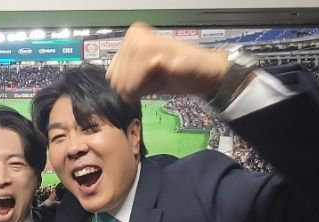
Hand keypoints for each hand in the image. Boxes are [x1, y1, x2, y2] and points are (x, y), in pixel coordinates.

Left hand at [105, 22, 229, 102]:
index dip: (130, 86)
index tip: (150, 77)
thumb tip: (114, 83)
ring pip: (124, 84)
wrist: (207, 72)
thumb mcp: (145, 74)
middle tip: (158, 77)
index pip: (112, 75)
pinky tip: (164, 77)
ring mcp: (141, 43)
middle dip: (136, 87)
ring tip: (162, 75)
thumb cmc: (178, 74)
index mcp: (132, 37)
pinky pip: (135, 84)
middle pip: (116, 81)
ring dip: (144, 88)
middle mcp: (133, 36)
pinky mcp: (152, 53)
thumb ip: (127, 74)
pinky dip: (149, 88)